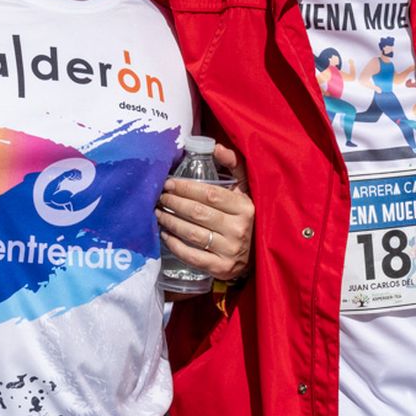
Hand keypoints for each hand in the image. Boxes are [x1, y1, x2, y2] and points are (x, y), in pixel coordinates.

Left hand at [156, 143, 252, 282]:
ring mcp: (229, 250)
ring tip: (158, 213)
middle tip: (159, 197)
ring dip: (170, 222)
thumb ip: (233, 165)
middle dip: (174, 203)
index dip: (186, 188)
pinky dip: (175, 245)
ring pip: (192, 233)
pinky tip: (165, 235)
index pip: (210, 194)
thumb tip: (216, 147)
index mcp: (245, 207)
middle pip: (198, 213)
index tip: (169, 183)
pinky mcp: (220, 268)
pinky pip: (192, 256)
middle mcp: (238, 229)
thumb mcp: (246, 190)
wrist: (257, 255)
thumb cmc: (246, 217)